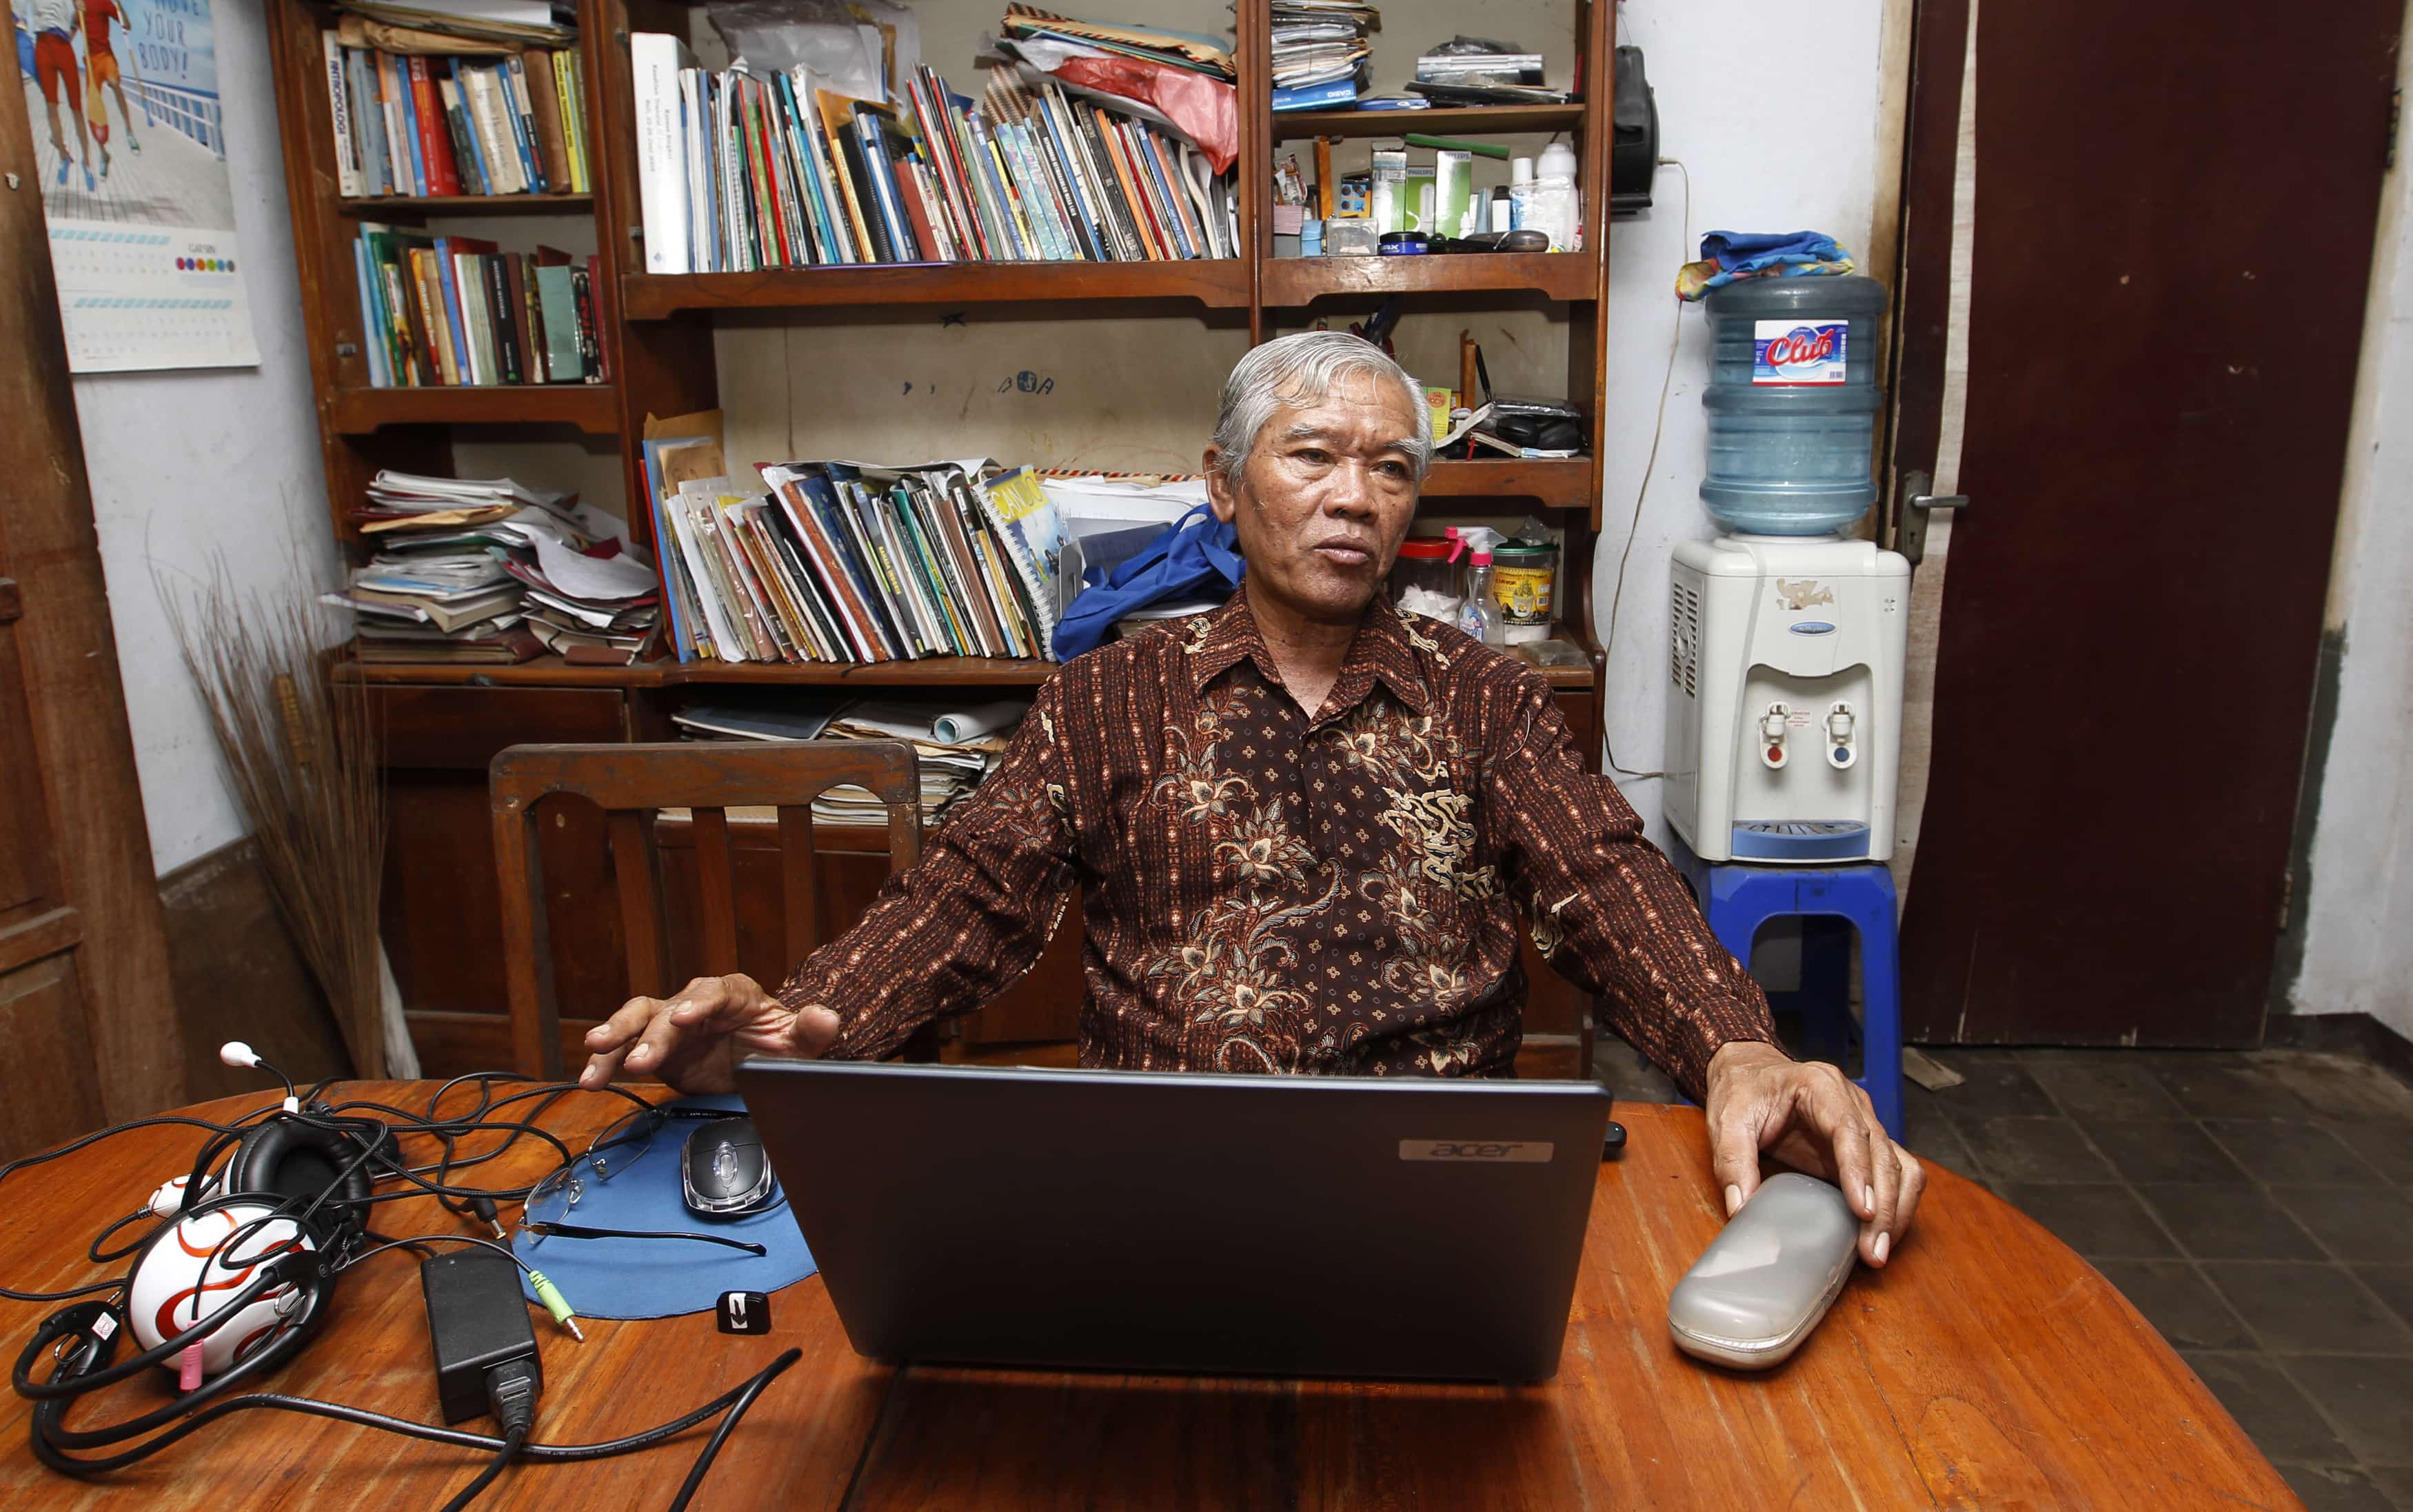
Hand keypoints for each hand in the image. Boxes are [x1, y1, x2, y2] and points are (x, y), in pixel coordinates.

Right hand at [577, 973, 840, 1095]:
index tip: (682, 1017)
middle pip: (667, 1009)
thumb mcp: (798, 1043)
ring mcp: (673, 1023)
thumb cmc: (780, 1044)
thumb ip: (810, 1030)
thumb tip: (825, 1017)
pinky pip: (626, 1049)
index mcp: (734, 993)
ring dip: (615, 1037)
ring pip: (638, 1021)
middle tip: (634, 1056)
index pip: (715, 992)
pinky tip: (592, 1078)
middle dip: (649, 1031)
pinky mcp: (657, 1046)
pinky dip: (607, 1062)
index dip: (697, 1003)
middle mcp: (698, 1003)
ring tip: (595, 1055)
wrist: (761, 1060)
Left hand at [1703, 1040, 1925, 1267]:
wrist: (1750, 1073)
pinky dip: (1897, 1203)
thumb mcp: (1726, 1120)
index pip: (1850, 1129)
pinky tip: (1883, 1233)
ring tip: (1878, 1250)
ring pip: (1900, 1165)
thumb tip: (1741, 1207)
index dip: (1859, 1171)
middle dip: (1883, 1205)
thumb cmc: (1742, 1091)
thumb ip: (1731, 1160)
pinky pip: (1897, 1172)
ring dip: (1896, 1209)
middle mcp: (1852, 1102)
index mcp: (1820, 1086)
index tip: (1863, 1211)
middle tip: (1872, 1250)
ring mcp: (1864, 1123)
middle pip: (1882, 1153)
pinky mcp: (1865, 1145)